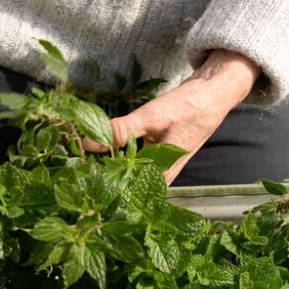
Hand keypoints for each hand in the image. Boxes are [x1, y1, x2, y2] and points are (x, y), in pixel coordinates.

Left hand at [89, 50, 259, 182]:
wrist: (213, 93)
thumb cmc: (188, 108)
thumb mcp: (152, 118)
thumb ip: (120, 131)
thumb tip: (88, 144)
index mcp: (162, 174)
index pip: (127, 194)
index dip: (103, 192)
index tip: (80, 184)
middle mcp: (162, 173)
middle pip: (127, 185)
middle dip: (102, 180)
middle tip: (75, 173)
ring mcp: (161, 162)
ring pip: (130, 172)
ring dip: (110, 167)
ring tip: (82, 163)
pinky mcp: (159, 151)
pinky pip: (135, 159)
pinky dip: (120, 155)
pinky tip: (104, 149)